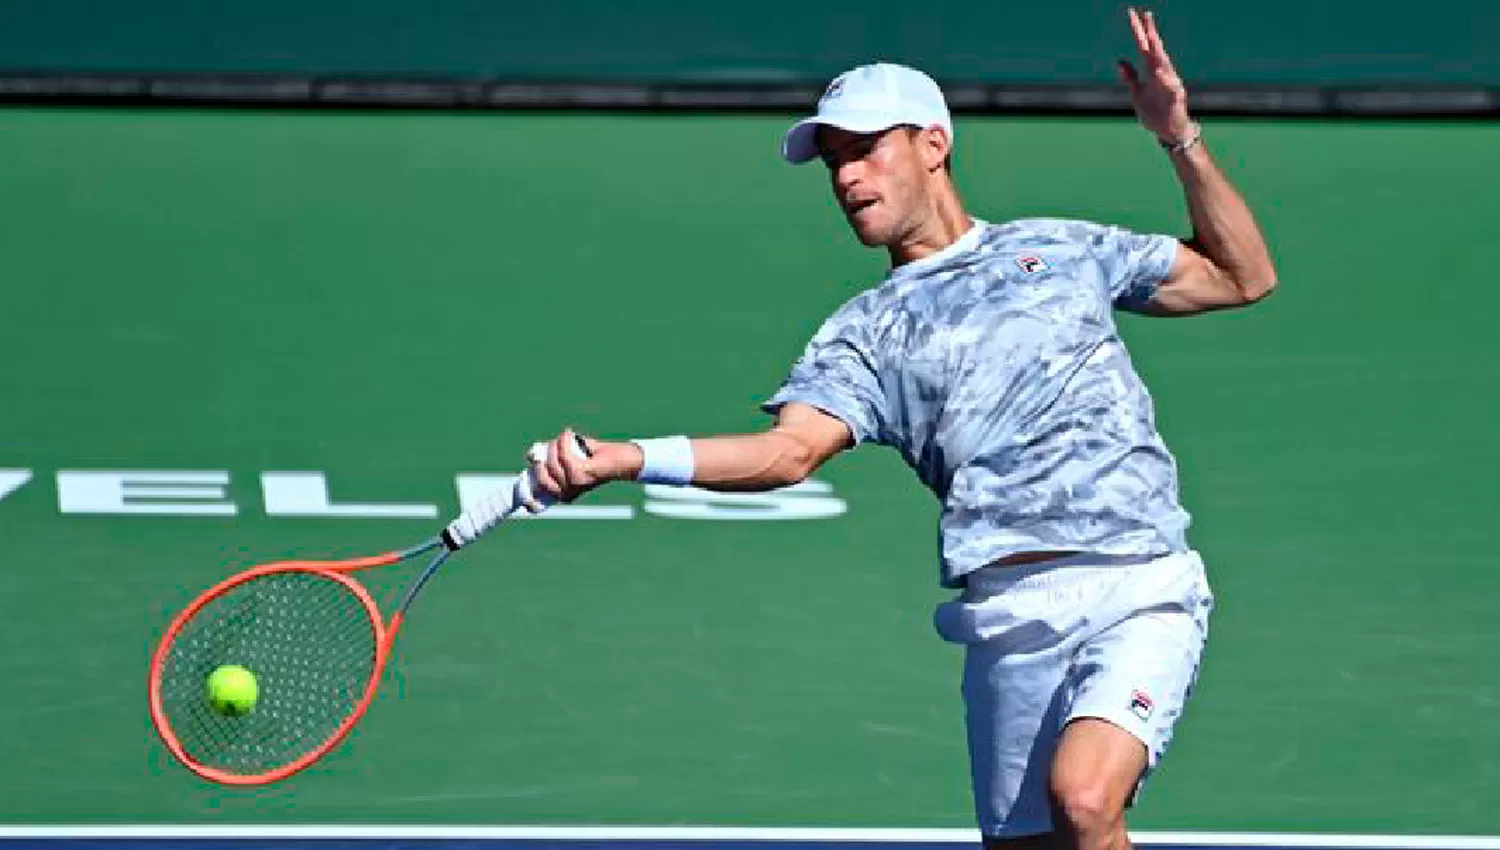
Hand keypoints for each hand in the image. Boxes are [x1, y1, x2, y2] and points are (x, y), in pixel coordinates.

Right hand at [526, 429, 642, 505]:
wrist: (621, 459)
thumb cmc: (594, 457)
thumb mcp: (567, 458)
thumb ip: (549, 456)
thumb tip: (531, 455)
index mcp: (561, 494)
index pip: (534, 504)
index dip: (525, 495)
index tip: (525, 481)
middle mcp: (566, 494)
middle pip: (541, 476)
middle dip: (543, 456)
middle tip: (554, 444)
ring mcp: (574, 486)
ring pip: (552, 463)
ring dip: (556, 445)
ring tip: (566, 437)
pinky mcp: (581, 476)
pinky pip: (564, 455)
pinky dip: (565, 441)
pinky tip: (569, 434)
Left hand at [1117, 8, 1194, 144]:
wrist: (1168, 132)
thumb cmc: (1154, 111)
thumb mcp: (1137, 93)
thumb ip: (1130, 77)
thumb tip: (1119, 60)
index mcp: (1151, 71)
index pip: (1144, 46)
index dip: (1139, 30)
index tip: (1132, 14)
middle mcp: (1162, 74)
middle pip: (1155, 50)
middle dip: (1150, 33)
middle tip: (1145, 15)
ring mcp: (1170, 84)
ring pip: (1164, 64)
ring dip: (1158, 51)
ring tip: (1151, 37)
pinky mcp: (1175, 98)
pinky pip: (1171, 87)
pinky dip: (1166, 79)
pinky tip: (1159, 72)